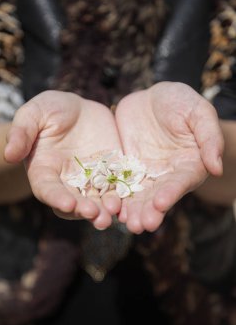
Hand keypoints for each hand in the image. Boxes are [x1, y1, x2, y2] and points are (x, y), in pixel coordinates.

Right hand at [5, 91, 121, 229]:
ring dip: (103, 211)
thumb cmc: (51, 110)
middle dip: (83, 210)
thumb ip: (22, 132)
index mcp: (44, 171)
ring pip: (95, 202)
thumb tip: (8, 155)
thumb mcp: (34, 113)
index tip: (67, 204)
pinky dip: (120, 198)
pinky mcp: (109, 176)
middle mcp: (66, 182)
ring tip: (113, 213)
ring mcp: (89, 181)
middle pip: (73, 203)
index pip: (47, 189)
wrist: (79, 109)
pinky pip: (115, 190)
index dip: (56, 198)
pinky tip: (127, 201)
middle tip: (95, 214)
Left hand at [115, 82, 223, 233]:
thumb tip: (217, 167)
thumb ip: (209, 138)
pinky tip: (108, 208)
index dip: (172, 193)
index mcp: (188, 165)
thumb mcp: (198, 113)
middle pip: (157, 196)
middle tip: (139, 226)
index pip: (180, 182)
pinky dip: (114, 196)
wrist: (153, 98)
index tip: (161, 204)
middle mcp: (166, 175)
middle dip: (148, 211)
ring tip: (124, 223)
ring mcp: (144, 173)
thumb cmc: (181, 103)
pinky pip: (119, 184)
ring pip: (137, 196)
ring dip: (131, 211)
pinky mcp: (126, 168)